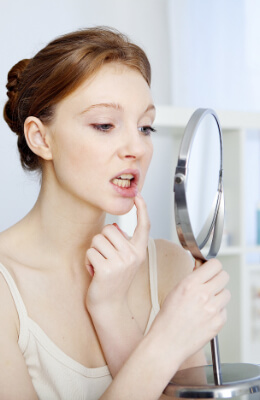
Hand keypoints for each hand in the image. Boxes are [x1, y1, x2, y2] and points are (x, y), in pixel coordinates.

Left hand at [85, 193, 149, 312]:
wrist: (110, 306)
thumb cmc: (115, 281)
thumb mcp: (125, 260)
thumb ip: (123, 243)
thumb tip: (113, 227)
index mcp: (139, 251)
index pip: (144, 226)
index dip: (142, 209)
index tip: (138, 196)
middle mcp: (133, 256)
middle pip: (109, 230)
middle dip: (101, 242)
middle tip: (105, 258)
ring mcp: (120, 263)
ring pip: (97, 240)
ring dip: (94, 252)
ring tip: (100, 266)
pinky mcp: (106, 270)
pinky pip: (90, 252)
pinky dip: (88, 261)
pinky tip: (95, 273)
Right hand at [149, 259, 229, 366]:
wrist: (168, 342)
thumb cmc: (168, 319)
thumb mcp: (175, 291)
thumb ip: (192, 279)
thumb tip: (202, 270)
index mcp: (190, 284)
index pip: (215, 265)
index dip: (213, 266)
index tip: (210, 269)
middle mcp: (203, 295)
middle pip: (224, 276)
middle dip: (217, 278)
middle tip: (210, 283)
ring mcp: (213, 309)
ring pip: (226, 293)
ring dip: (218, 295)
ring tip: (207, 301)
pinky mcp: (218, 322)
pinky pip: (224, 310)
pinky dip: (218, 311)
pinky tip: (206, 314)